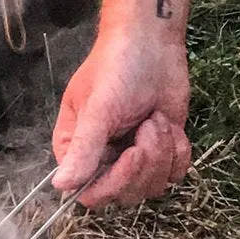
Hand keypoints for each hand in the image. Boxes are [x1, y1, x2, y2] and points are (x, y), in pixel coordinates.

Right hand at [51, 27, 191, 207]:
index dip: (115, 182)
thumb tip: (61, 186)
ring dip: (163, 151)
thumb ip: (83, 149)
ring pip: (153, 187)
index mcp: (77, 151)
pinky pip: (175, 174)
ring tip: (155, 117)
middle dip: (146, 162)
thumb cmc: (117, 68)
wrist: (153, 43)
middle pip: (126, 194)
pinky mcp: (162, 153)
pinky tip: (170, 124)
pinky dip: (178, 150)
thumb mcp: (98, 108)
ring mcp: (134, 159)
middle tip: (149, 124)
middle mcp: (103, 162)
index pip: (91, 193)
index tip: (133, 153)